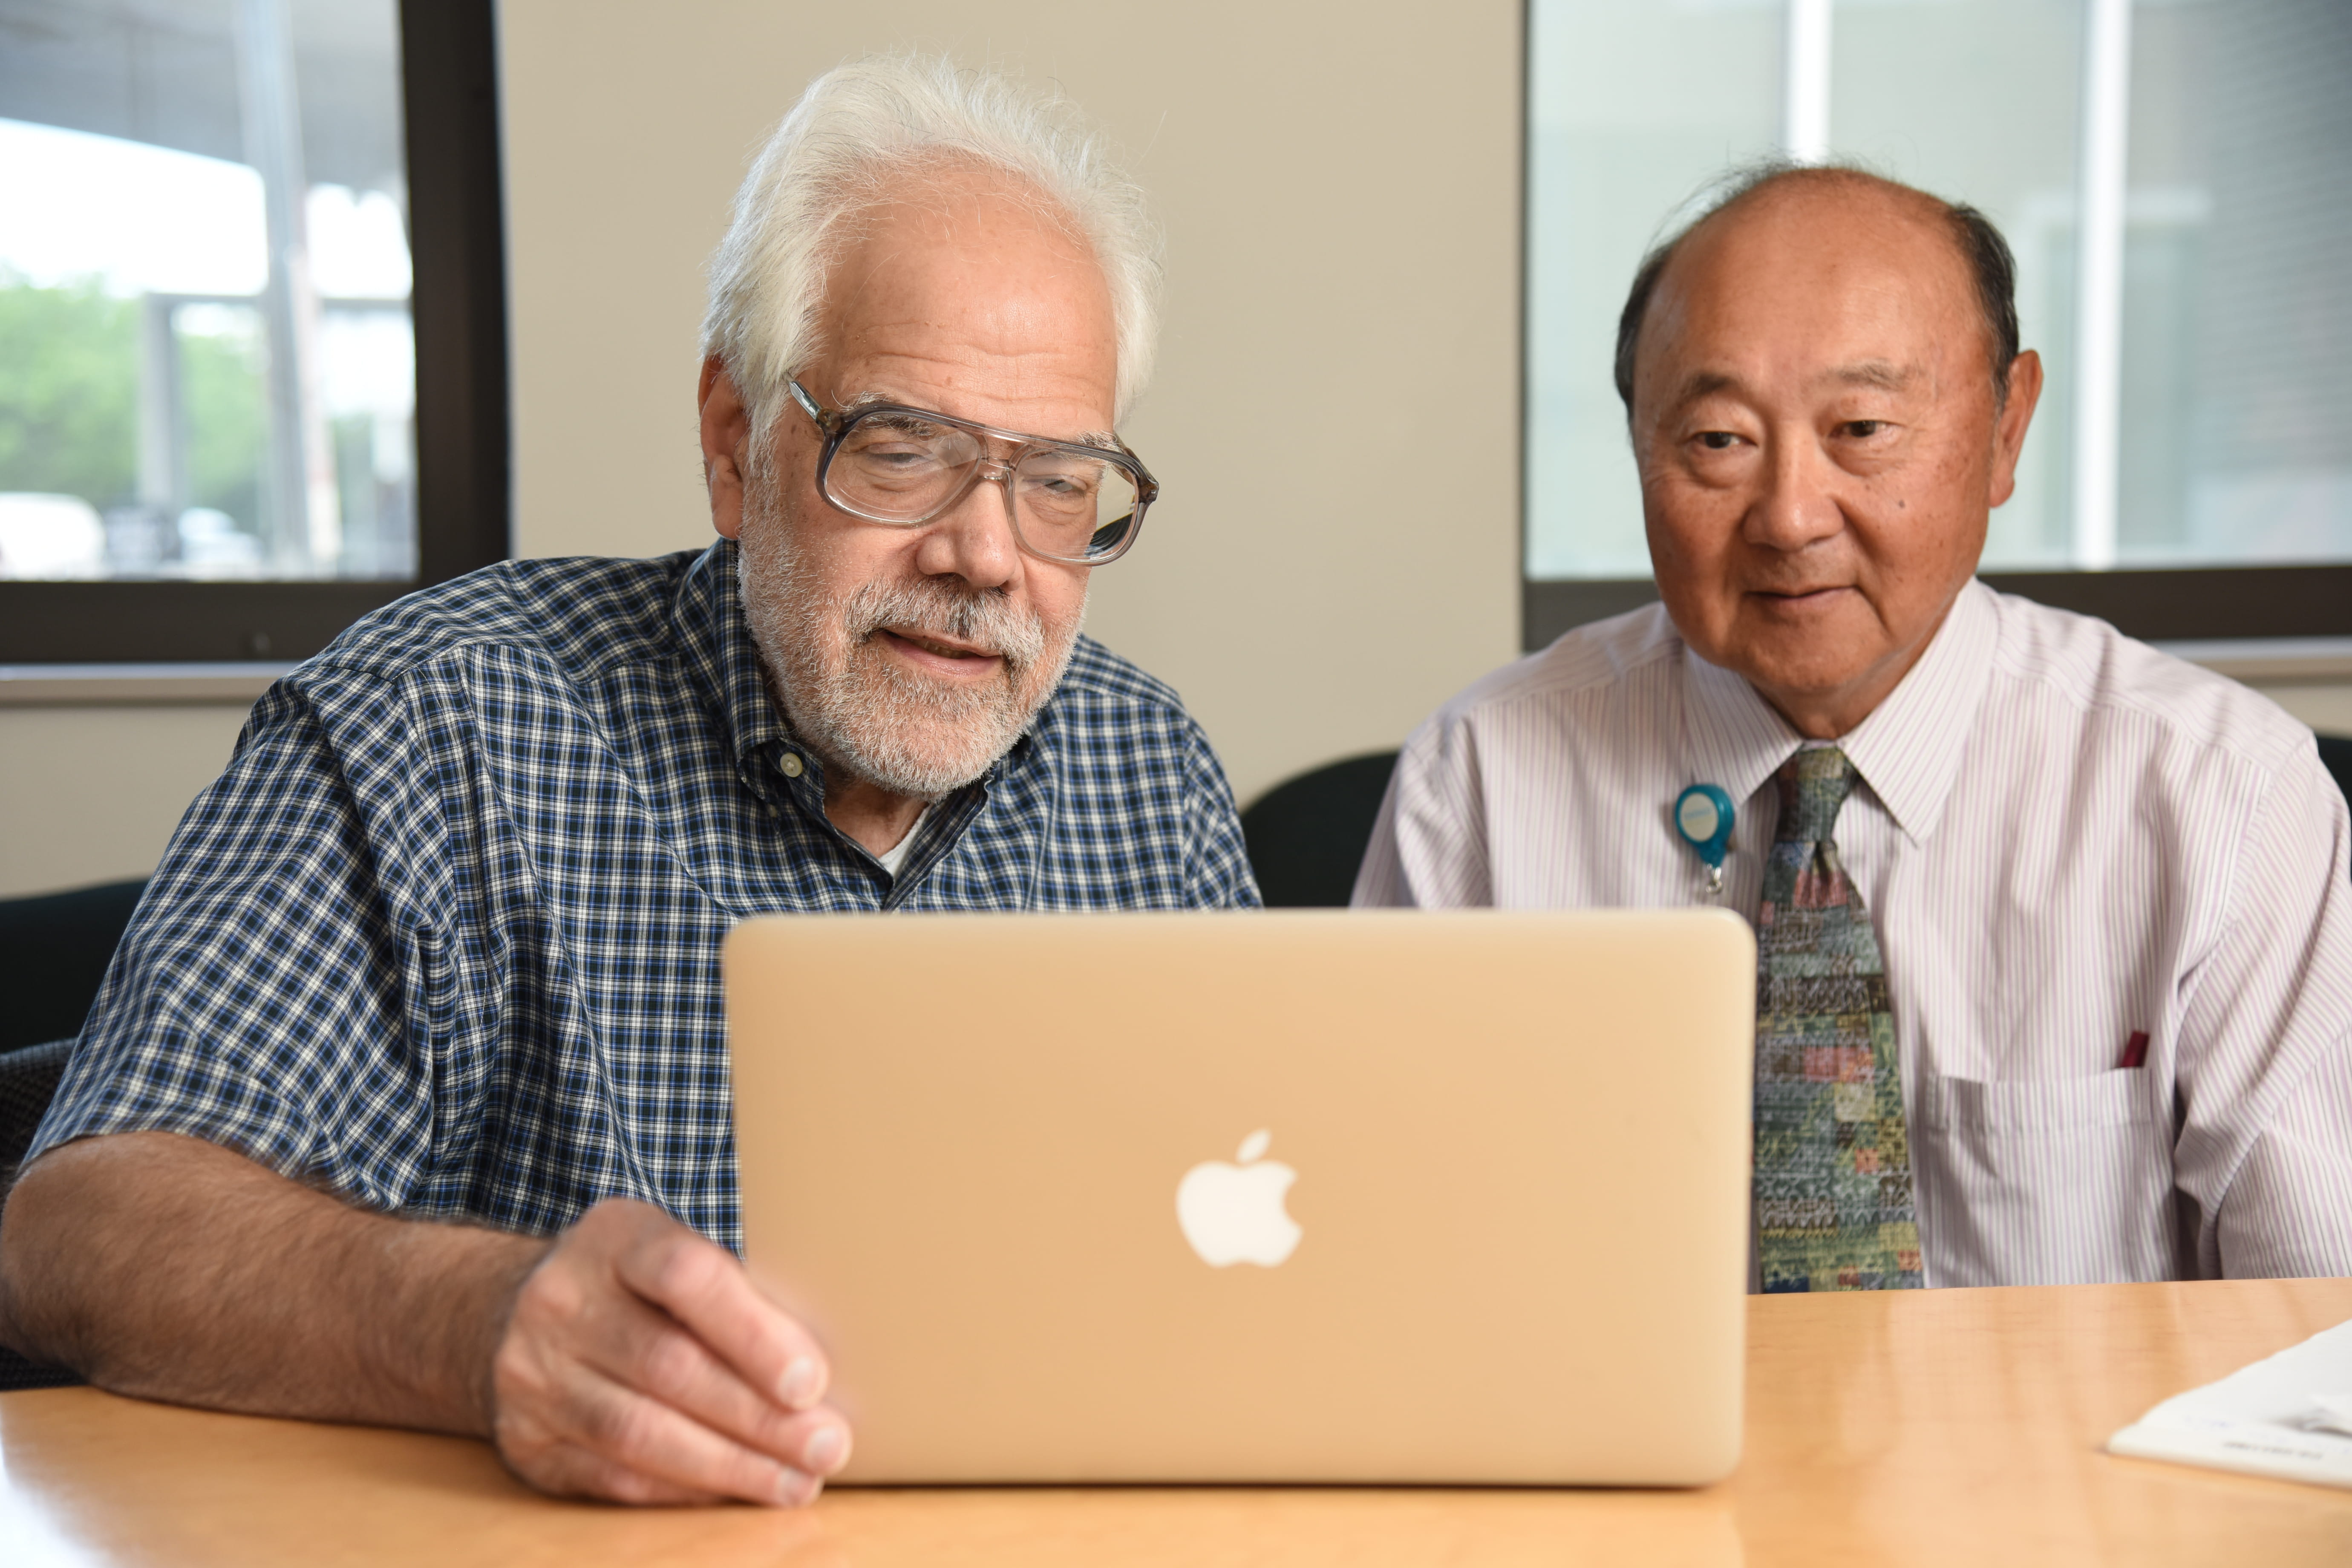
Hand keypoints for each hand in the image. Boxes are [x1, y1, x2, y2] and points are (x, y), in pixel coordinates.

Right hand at [487, 1197, 850, 1504]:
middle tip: (827, 1446)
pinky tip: (737, 1491)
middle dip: (759, 1416)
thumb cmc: (633, 1287)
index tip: (812, 1381)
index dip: (754, 1333)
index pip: (686, 1278)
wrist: (509, 1314)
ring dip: (730, 1465)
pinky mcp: (525, 1440)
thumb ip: (734, 1297)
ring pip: (639, 1431)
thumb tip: (823, 1374)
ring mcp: (532, 1373)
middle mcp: (561, 1301)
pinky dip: (684, 1490)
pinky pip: (613, 1476)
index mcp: (613, 1237)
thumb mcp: (673, 1256)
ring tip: (796, 1482)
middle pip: (669, 1365)